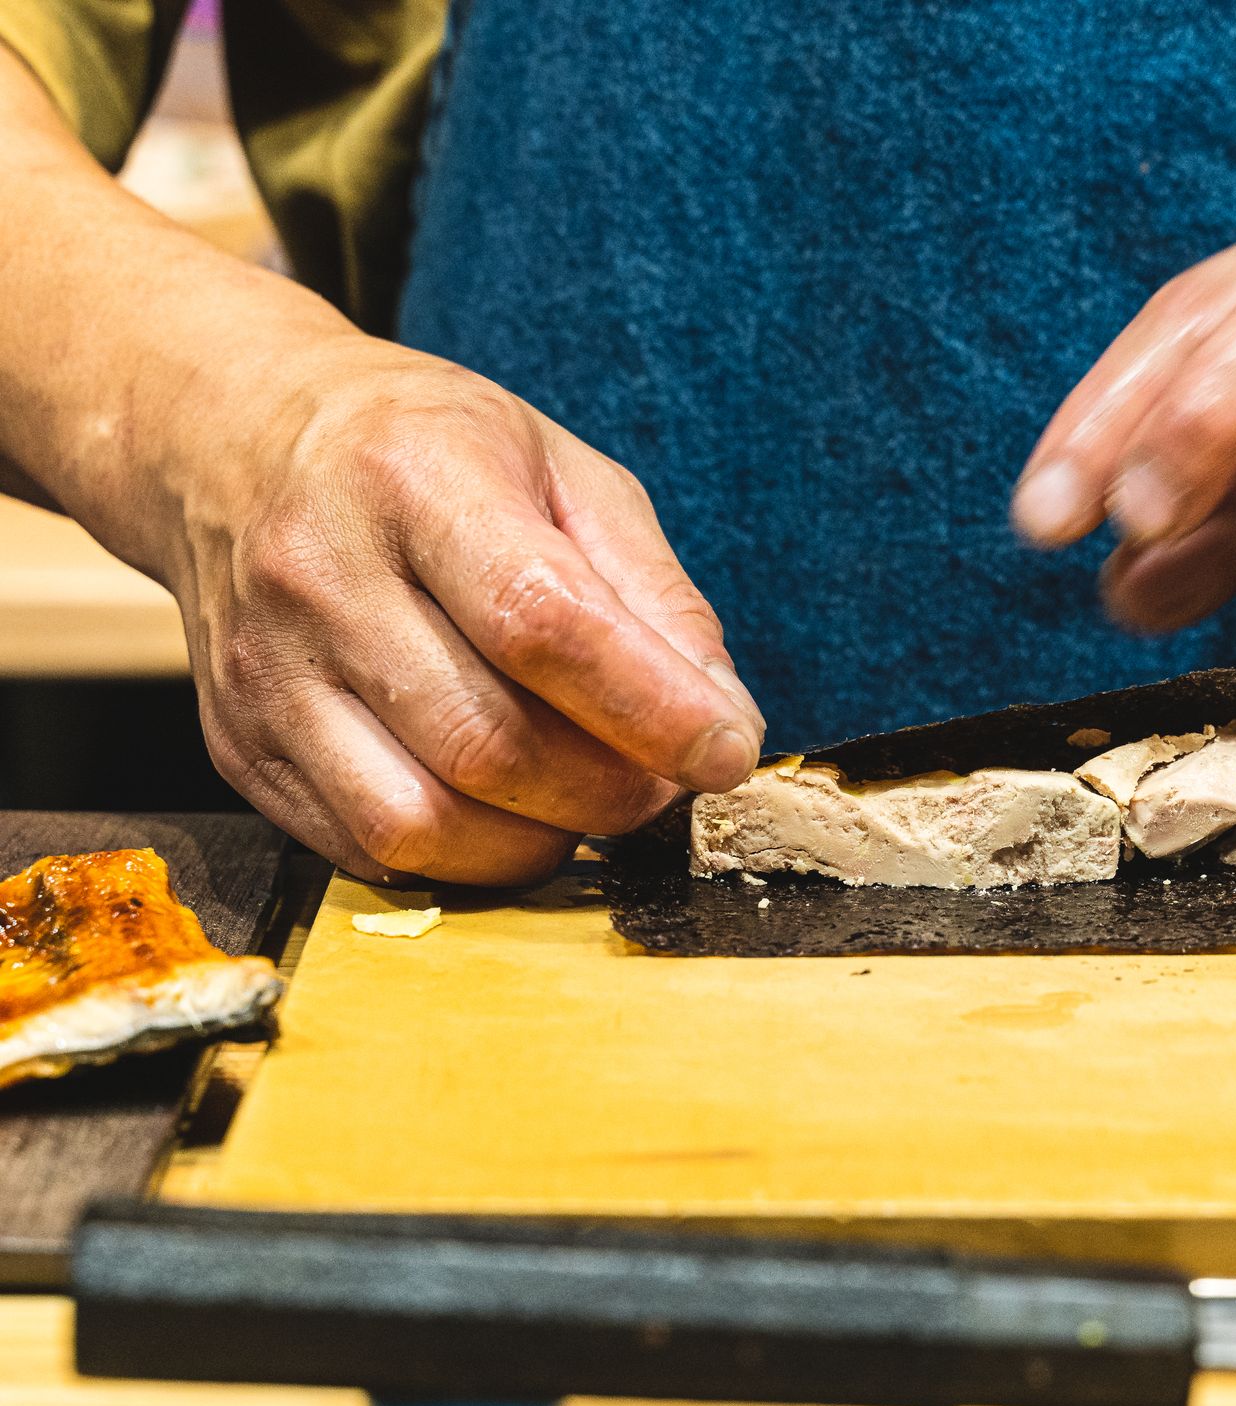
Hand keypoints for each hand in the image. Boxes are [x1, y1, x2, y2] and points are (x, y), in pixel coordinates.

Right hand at [159, 339, 763, 884]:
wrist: (230, 441)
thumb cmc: (423, 456)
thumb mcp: (563, 473)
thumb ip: (655, 595)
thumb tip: (722, 722)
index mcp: (415, 478)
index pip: (541, 621)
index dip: (652, 708)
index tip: (726, 750)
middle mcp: (321, 576)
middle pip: (489, 743)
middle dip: (612, 789)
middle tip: (661, 777)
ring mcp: (267, 673)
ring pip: (423, 820)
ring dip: (542, 836)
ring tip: (585, 792)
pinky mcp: (241, 748)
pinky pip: (367, 850)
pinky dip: (466, 854)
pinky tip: (505, 806)